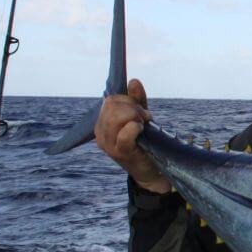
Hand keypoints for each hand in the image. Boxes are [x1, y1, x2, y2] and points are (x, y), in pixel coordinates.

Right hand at [94, 78, 170, 193]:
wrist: (151, 170)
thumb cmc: (143, 142)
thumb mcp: (140, 118)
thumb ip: (136, 100)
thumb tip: (133, 81)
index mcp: (102, 123)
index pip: (110, 101)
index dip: (128, 101)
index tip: (141, 110)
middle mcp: (100, 133)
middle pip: (111, 106)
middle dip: (132, 107)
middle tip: (144, 118)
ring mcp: (108, 144)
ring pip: (116, 118)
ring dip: (134, 116)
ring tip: (143, 124)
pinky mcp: (120, 153)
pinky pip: (124, 134)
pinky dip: (134, 128)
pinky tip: (141, 130)